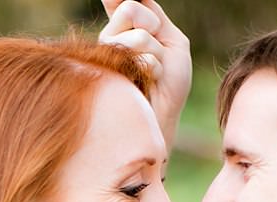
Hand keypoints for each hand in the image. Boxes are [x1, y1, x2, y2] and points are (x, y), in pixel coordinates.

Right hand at [99, 0, 190, 150]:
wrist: (164, 116)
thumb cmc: (169, 83)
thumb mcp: (172, 41)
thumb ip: (155, 15)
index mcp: (124, 28)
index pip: (120, 1)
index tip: (122, 1)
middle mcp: (109, 38)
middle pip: (130, 8)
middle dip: (153, 28)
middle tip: (157, 53)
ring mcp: (104, 54)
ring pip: (138, 35)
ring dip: (156, 55)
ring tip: (152, 73)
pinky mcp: (106, 72)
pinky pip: (138, 55)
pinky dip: (154, 68)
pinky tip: (147, 82)